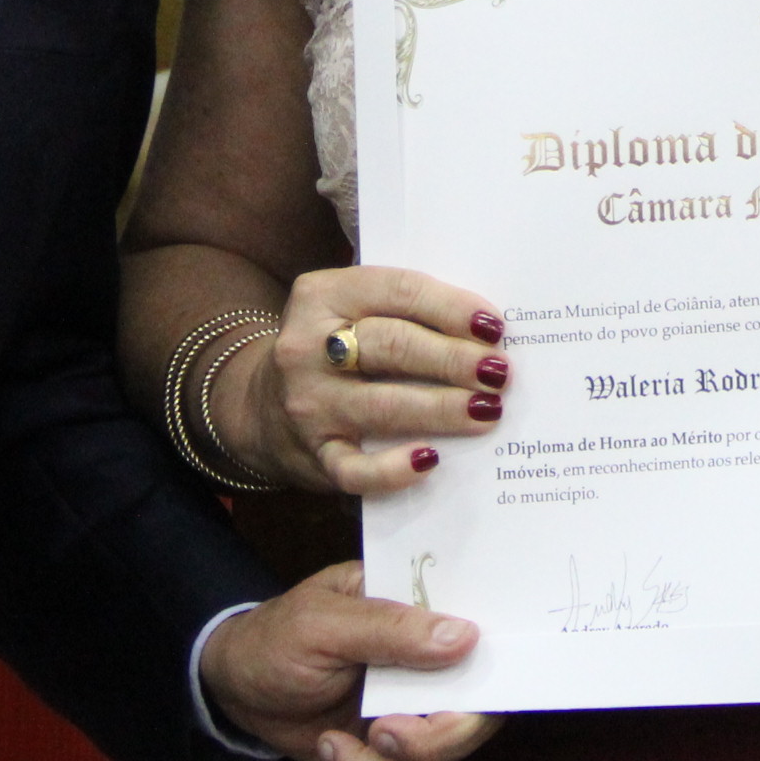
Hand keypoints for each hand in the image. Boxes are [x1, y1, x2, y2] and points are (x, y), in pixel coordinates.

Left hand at [200, 561, 504, 760]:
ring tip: (332, 746)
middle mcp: (429, 668)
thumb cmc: (276, 637)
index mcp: (423, 615)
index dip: (489, 682)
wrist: (235, 684)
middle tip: (379, 735)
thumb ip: (391, 629)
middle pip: (473, 720)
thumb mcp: (323, 623)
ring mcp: (411, 713)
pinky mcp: (388, 754)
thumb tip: (465, 636)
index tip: (451, 702)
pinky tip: (331, 755)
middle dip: (429, 743)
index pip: (485, 647)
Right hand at [234, 266, 509, 494]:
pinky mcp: (313, 456)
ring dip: (442, 408)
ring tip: (488, 409)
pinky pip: (356, 469)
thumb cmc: (331, 350)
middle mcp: (308, 347)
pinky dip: (395, 469)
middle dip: (453, 359)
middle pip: (393, 346)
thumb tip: (484, 329)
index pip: (397, 291)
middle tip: (499, 371)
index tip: (494, 326)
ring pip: (382, 405)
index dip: (450, 307)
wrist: (260, 407)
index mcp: (322, 295)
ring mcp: (308, 404)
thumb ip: (403, 309)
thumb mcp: (350, 309)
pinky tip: (432, 460)